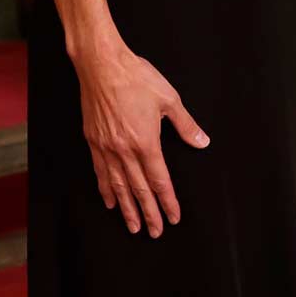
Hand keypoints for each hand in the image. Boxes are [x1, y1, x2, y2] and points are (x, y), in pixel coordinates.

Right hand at [76, 45, 209, 236]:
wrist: (102, 64)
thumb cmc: (136, 77)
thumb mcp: (169, 98)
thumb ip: (186, 124)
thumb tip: (202, 142)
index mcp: (146, 141)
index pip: (159, 180)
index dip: (167, 201)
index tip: (173, 217)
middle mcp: (125, 150)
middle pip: (139, 189)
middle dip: (148, 213)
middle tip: (154, 232)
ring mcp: (107, 147)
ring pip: (118, 186)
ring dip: (127, 208)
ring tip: (133, 226)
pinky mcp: (93, 141)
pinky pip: (100, 172)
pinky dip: (106, 189)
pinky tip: (110, 201)